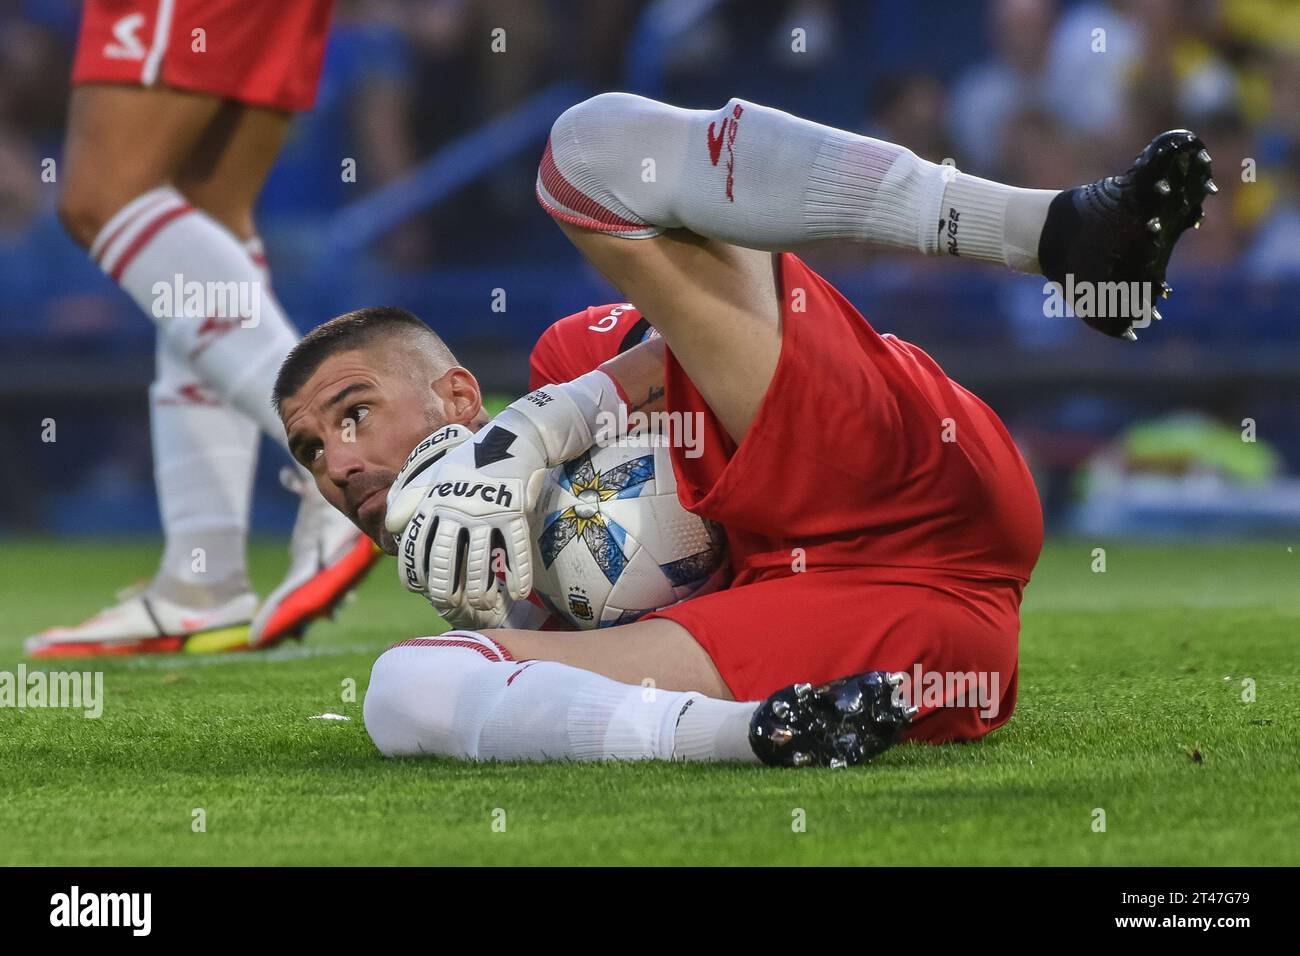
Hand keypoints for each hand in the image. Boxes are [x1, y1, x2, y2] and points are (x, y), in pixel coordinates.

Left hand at [389, 372, 623, 608]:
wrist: (512, 438)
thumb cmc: (469, 459)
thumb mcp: (433, 473)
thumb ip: (409, 499)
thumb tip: (391, 527)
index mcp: (434, 503)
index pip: (417, 545)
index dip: (415, 572)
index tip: (418, 590)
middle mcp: (457, 510)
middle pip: (447, 560)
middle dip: (446, 590)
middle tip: (450, 607)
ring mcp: (487, 512)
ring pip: (481, 560)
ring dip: (481, 589)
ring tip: (482, 604)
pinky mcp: (514, 512)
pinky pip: (514, 550)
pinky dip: (518, 574)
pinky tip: (518, 592)